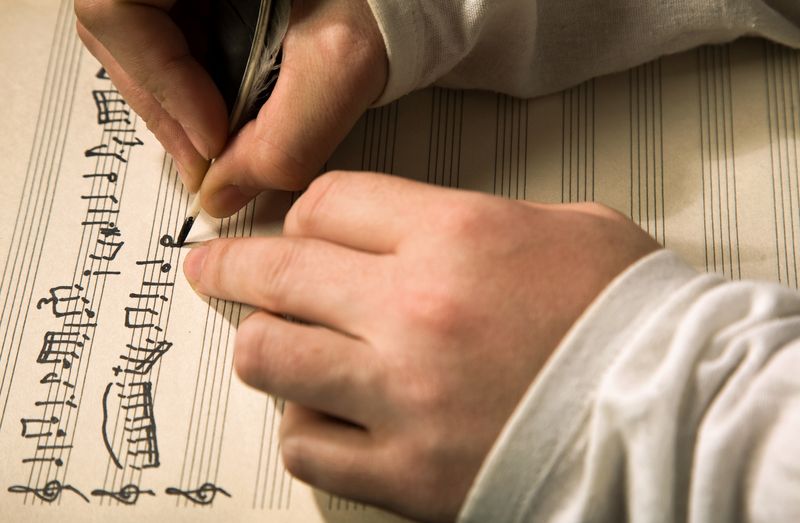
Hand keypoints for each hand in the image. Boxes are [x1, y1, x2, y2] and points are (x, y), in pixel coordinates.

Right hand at [74, 0, 387, 213]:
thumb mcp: (340, 63)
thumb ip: (285, 141)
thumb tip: (224, 194)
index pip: (117, 10)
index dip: (160, 83)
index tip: (213, 137)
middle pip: (120, 35)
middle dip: (169, 108)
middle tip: (211, 160)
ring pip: (139, 45)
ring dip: (179, 103)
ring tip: (223, 138)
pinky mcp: (196, 1)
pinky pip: (168, 44)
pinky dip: (193, 88)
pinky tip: (226, 109)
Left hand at [182, 172, 659, 521]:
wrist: (677, 418)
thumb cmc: (630, 322)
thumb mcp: (566, 230)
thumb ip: (475, 218)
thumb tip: (415, 230)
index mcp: (458, 236)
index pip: (329, 203)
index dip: (304, 214)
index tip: (299, 228)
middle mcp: (417, 310)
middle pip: (278, 270)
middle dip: (231, 266)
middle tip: (211, 269)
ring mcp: (404, 396)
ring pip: (269, 357)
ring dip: (262, 346)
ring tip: (271, 344)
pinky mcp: (408, 472)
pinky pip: (307, 445)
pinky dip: (303, 425)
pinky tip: (326, 414)